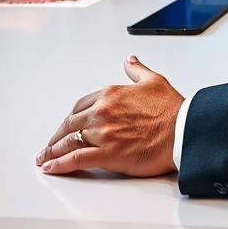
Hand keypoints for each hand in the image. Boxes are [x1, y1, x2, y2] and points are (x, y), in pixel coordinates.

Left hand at [36, 56, 182, 176]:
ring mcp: (103, 133)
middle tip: (49, 145)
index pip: (80, 106)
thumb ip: (137, 70)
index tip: (67, 126)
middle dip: (57, 136)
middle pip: (70, 124)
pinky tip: (51, 168)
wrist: (183, 131)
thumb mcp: (154, 81)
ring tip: (45, 158)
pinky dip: (60, 164)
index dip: (71, 119)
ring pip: (69, 141)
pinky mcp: (107, 154)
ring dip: (53, 151)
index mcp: (110, 94)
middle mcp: (102, 112)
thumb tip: (130, 61)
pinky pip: (76, 159)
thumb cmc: (172, 110)